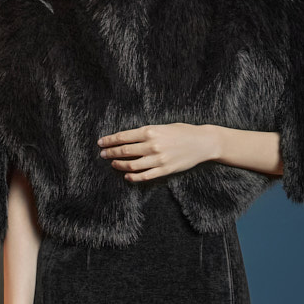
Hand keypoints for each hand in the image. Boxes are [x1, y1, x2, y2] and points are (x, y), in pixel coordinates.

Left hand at [97, 123, 218, 181]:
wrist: (202, 142)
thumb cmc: (183, 132)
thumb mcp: (163, 127)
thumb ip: (146, 133)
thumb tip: (128, 139)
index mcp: (150, 131)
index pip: (123, 137)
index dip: (110, 140)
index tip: (101, 143)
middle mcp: (152, 145)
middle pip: (124, 151)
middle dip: (110, 153)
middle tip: (103, 154)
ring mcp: (158, 159)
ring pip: (132, 165)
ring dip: (119, 165)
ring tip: (113, 164)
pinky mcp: (164, 170)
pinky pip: (144, 176)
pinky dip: (133, 177)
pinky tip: (127, 176)